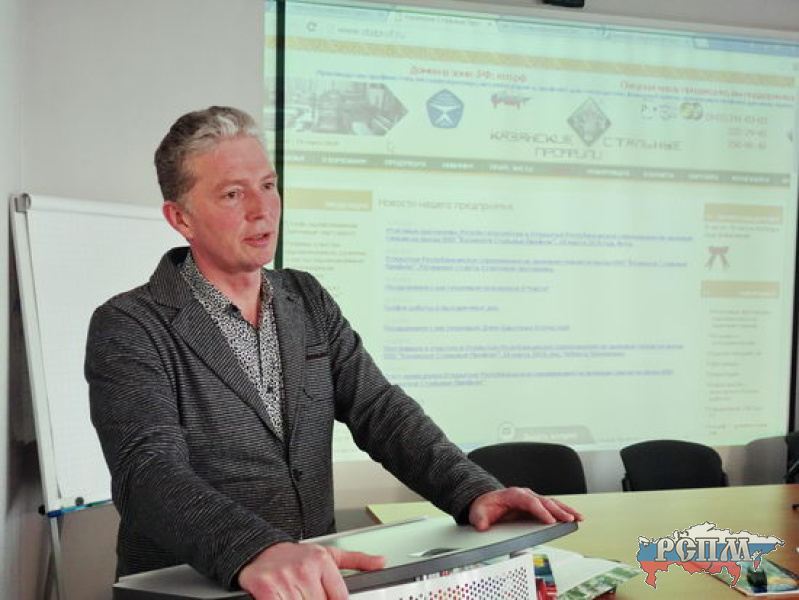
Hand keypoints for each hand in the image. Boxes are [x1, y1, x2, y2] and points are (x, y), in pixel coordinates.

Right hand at [238, 542, 385, 599]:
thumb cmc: (297, 556)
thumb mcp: (329, 553)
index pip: (340, 596)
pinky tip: (286, 598)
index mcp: (322, 560)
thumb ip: (357, 560)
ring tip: (298, 595)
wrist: (261, 550)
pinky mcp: (267, 589)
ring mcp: (285, 579)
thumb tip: (382, 562)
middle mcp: (305, 569)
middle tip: (309, 594)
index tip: (329, 598)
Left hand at [468, 487, 583, 530]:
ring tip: (578, 518)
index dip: (540, 511)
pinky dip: (564, 511)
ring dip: (565, 510)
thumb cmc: (485, 507)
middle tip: (568, 519)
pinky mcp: (536, 506)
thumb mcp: (478, 513)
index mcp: (513, 495)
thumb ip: (479, 519)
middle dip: (557, 510)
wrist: (487, 502)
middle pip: (544, 501)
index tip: (549, 520)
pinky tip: (574, 517)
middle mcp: (525, 495)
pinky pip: (552, 507)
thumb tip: (482, 525)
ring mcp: (532, 499)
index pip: (529, 501)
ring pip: (551, 503)